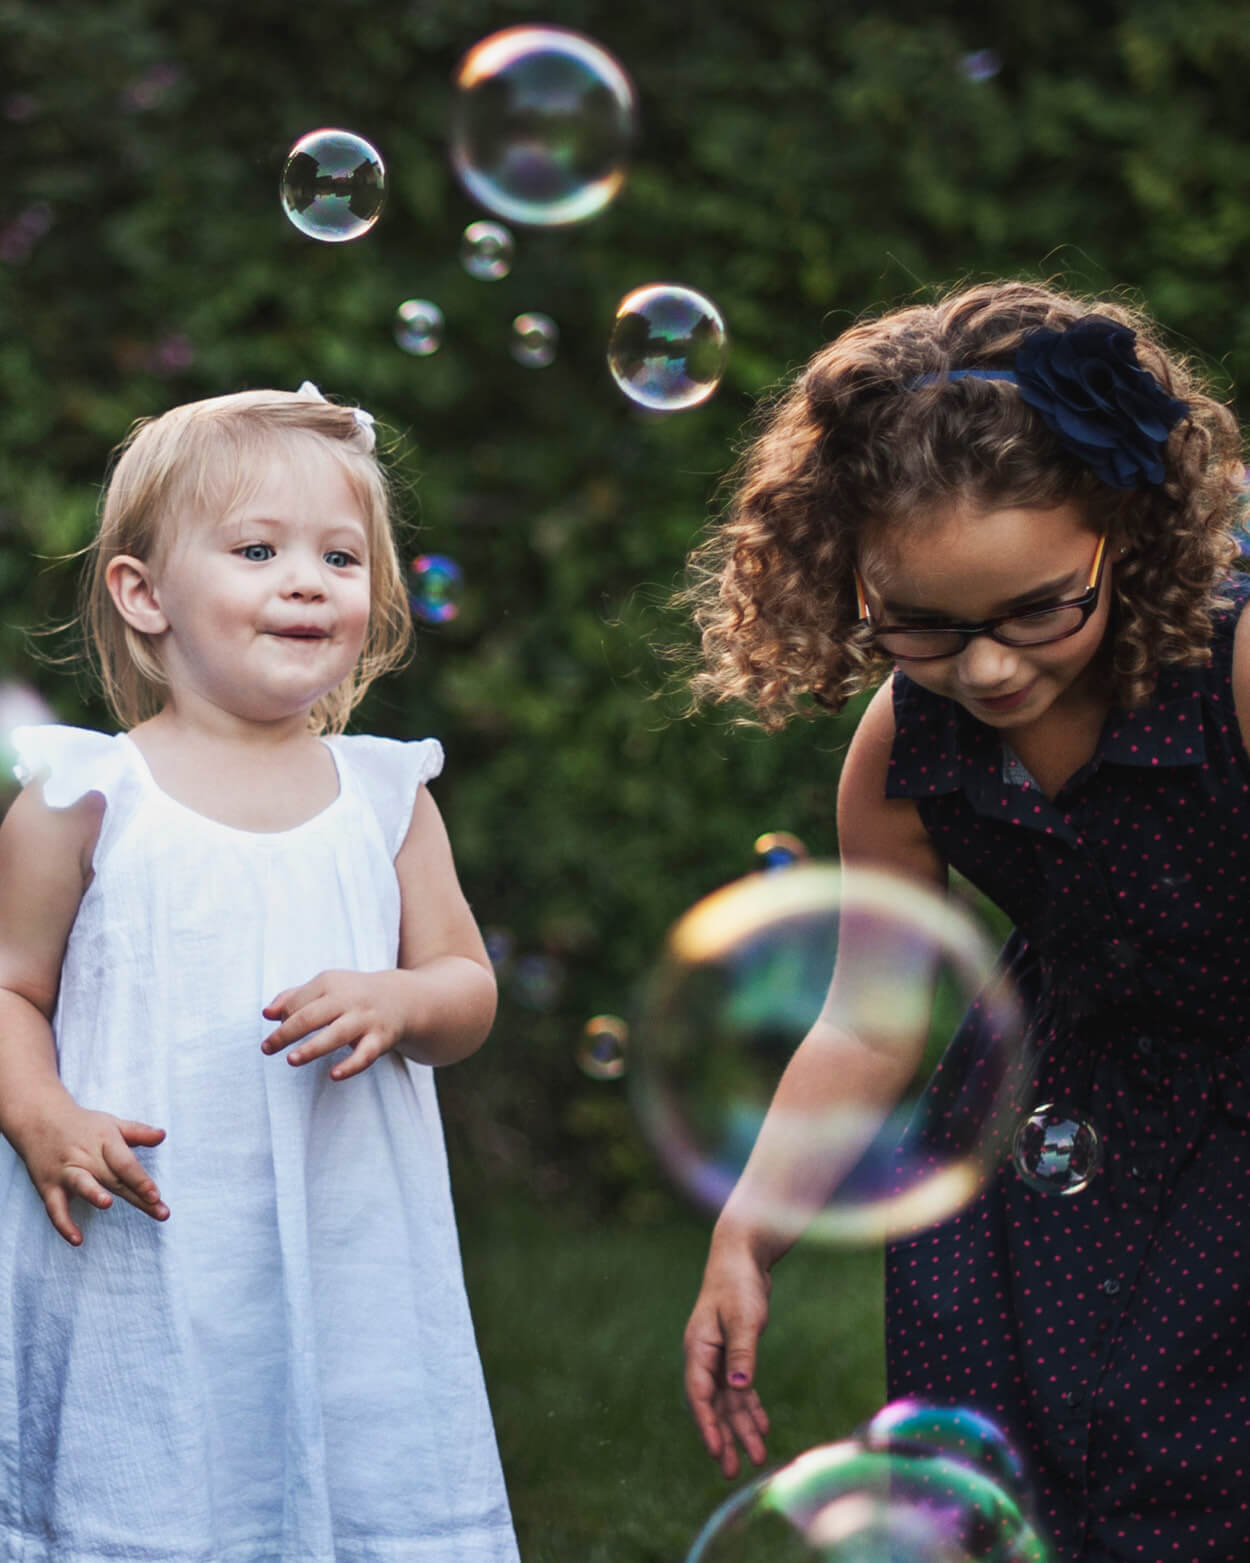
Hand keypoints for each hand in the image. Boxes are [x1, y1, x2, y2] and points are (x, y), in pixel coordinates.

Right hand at [12, 1098, 167, 1245]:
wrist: (39, 1120)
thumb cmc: (83, 1126)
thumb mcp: (112, 1124)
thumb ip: (138, 1132)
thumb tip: (162, 1135)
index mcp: (105, 1141)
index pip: (126, 1163)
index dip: (141, 1179)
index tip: (156, 1195)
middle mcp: (86, 1157)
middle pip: (114, 1178)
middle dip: (136, 1196)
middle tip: (159, 1212)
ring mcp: (66, 1172)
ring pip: (81, 1184)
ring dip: (93, 1193)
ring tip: (106, 1203)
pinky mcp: (48, 1187)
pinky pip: (55, 1208)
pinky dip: (64, 1224)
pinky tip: (77, 1239)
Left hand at [261, 969, 408, 1079]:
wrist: (402, 998)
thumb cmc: (353, 994)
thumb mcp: (325, 987)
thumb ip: (293, 997)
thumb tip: (266, 1014)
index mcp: (330, 983)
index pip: (298, 1002)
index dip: (284, 1018)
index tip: (279, 1032)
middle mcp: (348, 999)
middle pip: (312, 1016)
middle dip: (287, 1033)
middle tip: (267, 1048)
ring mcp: (365, 1019)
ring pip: (336, 1034)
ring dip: (312, 1048)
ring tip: (291, 1060)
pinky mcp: (380, 1038)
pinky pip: (365, 1054)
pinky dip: (350, 1065)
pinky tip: (334, 1075)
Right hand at [683, 1233, 773, 1478]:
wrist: (742, 1255)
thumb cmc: (739, 1283)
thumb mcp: (742, 1317)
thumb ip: (741, 1352)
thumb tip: (740, 1387)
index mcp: (698, 1347)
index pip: (699, 1394)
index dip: (708, 1424)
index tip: (717, 1450)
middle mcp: (705, 1356)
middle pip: (713, 1404)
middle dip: (725, 1437)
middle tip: (734, 1470)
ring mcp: (718, 1355)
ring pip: (728, 1400)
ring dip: (742, 1427)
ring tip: (757, 1456)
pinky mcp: (734, 1352)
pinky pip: (740, 1388)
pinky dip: (751, 1406)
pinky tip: (762, 1425)